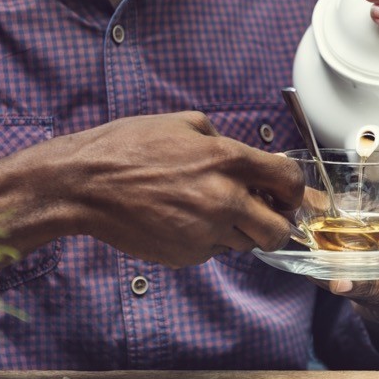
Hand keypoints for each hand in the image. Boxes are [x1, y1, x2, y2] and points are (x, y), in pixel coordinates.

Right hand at [0, 112, 303, 270]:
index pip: (288, 180)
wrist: (83, 185)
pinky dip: (207, 240)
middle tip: (265, 216)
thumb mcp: (182, 124)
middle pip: (278, 230)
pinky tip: (181, 221)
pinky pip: (213, 252)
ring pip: (246, 244)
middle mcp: (223, 198)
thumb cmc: (127, 148)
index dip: (295, 191)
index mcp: (226, 159)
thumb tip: (248, 157)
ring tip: (210, 212)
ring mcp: (205, 231)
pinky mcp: (186, 255)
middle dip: (277, 224)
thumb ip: (222, 139)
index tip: (290, 195)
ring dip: (240, 232)